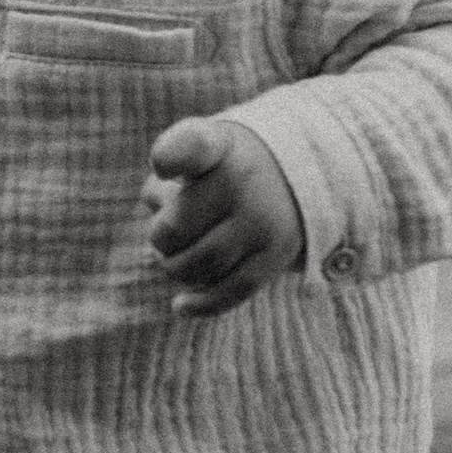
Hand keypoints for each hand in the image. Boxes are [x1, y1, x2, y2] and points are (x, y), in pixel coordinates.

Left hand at [145, 116, 305, 317]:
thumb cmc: (223, 165)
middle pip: (174, 228)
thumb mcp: (198, 148)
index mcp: (217, 145)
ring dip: (177, 268)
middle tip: (167, 230)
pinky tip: (179, 306)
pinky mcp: (276, 254)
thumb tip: (158, 211)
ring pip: (197, 265)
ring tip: (179, 256)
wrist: (293, 175)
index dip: (173, 157)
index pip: (193, 145)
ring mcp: (263, 219)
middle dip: (160, 237)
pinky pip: (232, 290)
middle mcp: (243, 179)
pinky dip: (201, 304)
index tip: (162, 167)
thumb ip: (166, 174)